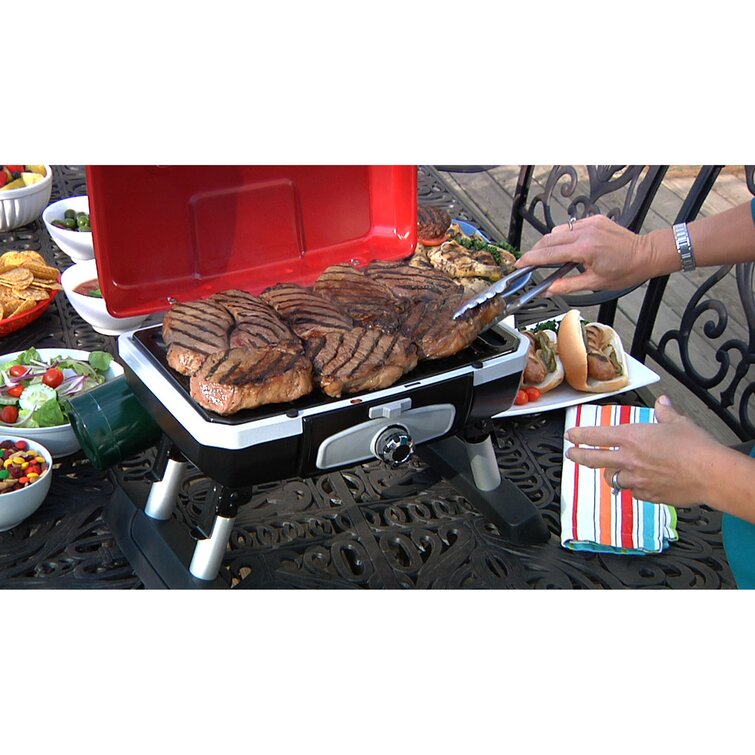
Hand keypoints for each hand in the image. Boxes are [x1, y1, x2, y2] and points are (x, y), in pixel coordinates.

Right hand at [515, 214, 656, 295]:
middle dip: (536, 250)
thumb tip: (548, 290)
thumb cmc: (626, 270)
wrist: (646, 254)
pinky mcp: (595, 219)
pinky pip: (572, 226)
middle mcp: (586, 233)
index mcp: (585, 250)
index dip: (531, 259)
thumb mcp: (595, 283)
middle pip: (549, 239)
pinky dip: (565, 236)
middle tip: (529, 262)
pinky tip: (568, 247)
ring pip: (558, 231)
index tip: (520, 263)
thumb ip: (567, 286)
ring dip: (549, 243)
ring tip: (550, 257)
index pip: (549, 253)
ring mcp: (590, 223)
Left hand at [564, 396, 721, 507]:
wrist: (711, 474)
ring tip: (612, 471)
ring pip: (613, 478)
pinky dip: (634, 487)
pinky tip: (640, 484)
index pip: (596, 435)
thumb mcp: (678, 422)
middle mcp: (629, 459)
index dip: (580, 435)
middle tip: (571, 454)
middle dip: (578, 456)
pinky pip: (634, 492)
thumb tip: (662, 403)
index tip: (571, 436)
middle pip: (593, 460)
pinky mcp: (648, 495)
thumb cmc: (696, 448)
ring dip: (611, 474)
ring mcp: (637, 480)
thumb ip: (665, 412)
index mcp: (632, 438)